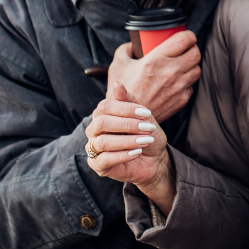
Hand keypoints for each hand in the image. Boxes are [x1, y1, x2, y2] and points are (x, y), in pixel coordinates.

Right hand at [85, 81, 176, 213]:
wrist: (154, 159)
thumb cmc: (147, 135)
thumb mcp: (143, 117)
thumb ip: (129, 101)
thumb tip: (117, 84)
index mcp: (102, 115)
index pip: (105, 106)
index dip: (125, 109)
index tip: (147, 114)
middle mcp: (94, 130)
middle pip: (102, 123)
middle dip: (128, 125)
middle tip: (148, 128)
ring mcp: (93, 148)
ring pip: (102, 141)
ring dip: (128, 141)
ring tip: (146, 141)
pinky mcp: (97, 165)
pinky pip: (104, 160)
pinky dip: (123, 155)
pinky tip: (137, 152)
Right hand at [107, 30, 200, 122]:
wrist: (128, 119)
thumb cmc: (123, 91)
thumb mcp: (118, 65)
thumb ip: (126, 49)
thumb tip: (134, 43)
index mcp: (156, 60)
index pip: (184, 40)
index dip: (188, 35)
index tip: (184, 35)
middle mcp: (171, 72)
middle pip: (196, 53)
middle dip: (192, 48)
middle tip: (184, 48)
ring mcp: (178, 86)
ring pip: (197, 68)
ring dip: (191, 64)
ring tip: (181, 63)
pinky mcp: (182, 99)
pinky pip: (192, 84)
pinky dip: (187, 80)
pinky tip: (176, 80)